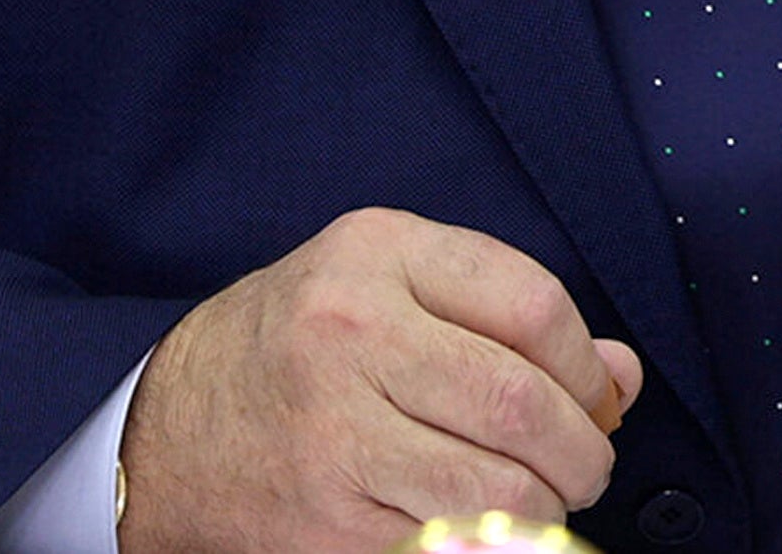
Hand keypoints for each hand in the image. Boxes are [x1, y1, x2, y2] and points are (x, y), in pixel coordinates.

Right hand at [116, 208, 645, 552]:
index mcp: (376, 256)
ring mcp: (334, 435)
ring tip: (540, 500)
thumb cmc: (294, 351)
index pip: (534, 305)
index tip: (596, 395)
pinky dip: (493, 545)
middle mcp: (351, 336)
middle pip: (522, 403)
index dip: (586, 364)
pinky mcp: (327, 525)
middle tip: (584, 465)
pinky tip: (485, 528)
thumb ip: (503, 315)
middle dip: (581, 449)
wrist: (162, 434)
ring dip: (547, 507)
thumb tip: (618, 378)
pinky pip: (451, 543)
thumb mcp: (386, 288)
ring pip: (500, 487)